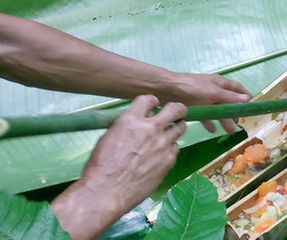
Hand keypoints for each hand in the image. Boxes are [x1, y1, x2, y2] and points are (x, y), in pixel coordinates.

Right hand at [51, 95, 186, 239]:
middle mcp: (150, 129)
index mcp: (131, 121)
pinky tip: (161, 156)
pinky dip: (170, 150)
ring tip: (170, 134)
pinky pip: (175, 149)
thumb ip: (126, 127)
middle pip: (175, 109)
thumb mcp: (108, 138)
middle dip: (177, 109)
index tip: (154, 106)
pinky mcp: (168, 160)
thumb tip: (135, 124)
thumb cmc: (101, 167)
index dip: (153, 102)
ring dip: (175, 129)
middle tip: (177, 113)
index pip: (149, 99)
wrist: (106, 192)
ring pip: (179, 129)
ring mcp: (162, 144)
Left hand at [166, 73, 250, 133]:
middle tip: (239, 124)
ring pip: (218, 111)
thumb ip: (230, 97)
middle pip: (228, 102)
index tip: (251, 107)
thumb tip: (247, 99)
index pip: (237, 89)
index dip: (245, 97)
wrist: (166, 90)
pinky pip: (205, 115)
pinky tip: (212, 130)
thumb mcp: (213, 92)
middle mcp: (214, 90)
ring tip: (229, 132)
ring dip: (224, 120)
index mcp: (220, 84)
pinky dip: (210, 122)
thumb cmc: (192, 88)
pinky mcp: (194, 106)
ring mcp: (204, 99)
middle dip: (234, 113)